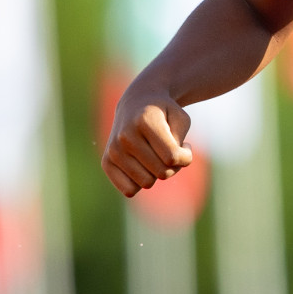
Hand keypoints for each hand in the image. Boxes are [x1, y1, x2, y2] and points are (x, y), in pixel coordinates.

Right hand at [102, 83, 193, 197]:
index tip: (186, 146)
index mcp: (145, 121)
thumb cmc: (164, 114)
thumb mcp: (181, 119)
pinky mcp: (106, 162)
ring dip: (158, 173)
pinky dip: (141, 183)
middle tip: (171, 150)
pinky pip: (129, 190)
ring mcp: (114, 150)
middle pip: (162, 172)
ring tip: (157, 156)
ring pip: (146, 183)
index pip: (172, 157)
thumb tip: (168, 165)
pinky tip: (144, 166)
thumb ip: (180, 142)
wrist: (136, 103)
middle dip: (174, 165)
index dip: (186, 156)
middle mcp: (125, 136)